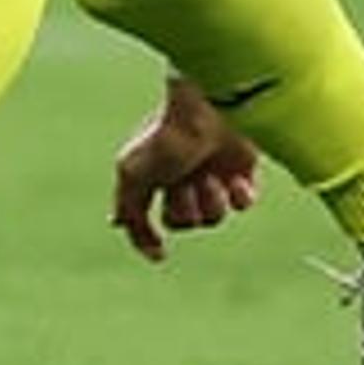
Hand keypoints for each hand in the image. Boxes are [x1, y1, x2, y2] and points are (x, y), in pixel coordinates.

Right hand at [110, 77, 260, 264]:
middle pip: (184, 222)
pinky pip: (243, 205)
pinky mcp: (241, 172)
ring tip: (211, 178)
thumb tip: (120, 230)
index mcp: (153, 176)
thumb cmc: (164, 138)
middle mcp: (182, 178)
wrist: (208, 111)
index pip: (148, 220)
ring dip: (211, 202)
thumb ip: (128, 208)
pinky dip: (239, 196)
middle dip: (184, 209)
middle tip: (185, 184)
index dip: (150, 238)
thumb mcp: (132, 175)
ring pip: (214, 217)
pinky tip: (234, 180)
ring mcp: (213, 176)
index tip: (160, 253)